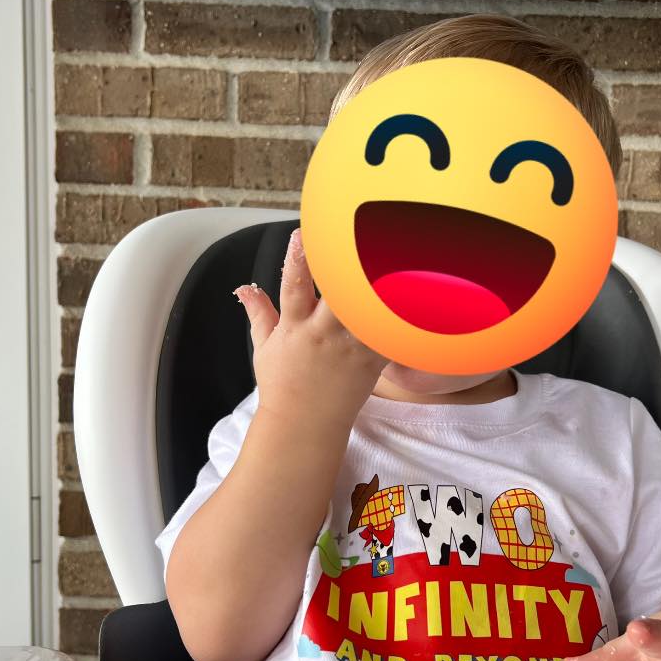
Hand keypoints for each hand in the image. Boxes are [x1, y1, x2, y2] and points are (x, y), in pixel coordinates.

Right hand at [235, 228, 386, 432]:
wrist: (304, 426)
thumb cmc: (284, 385)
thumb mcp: (264, 347)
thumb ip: (259, 312)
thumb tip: (243, 287)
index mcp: (295, 327)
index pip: (293, 286)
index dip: (296, 259)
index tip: (301, 235)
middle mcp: (323, 334)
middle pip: (337, 294)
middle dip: (345, 268)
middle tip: (359, 240)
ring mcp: (349, 348)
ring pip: (366, 312)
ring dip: (378, 288)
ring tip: (395, 256)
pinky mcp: (371, 361)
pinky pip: (388, 336)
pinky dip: (400, 319)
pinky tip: (417, 295)